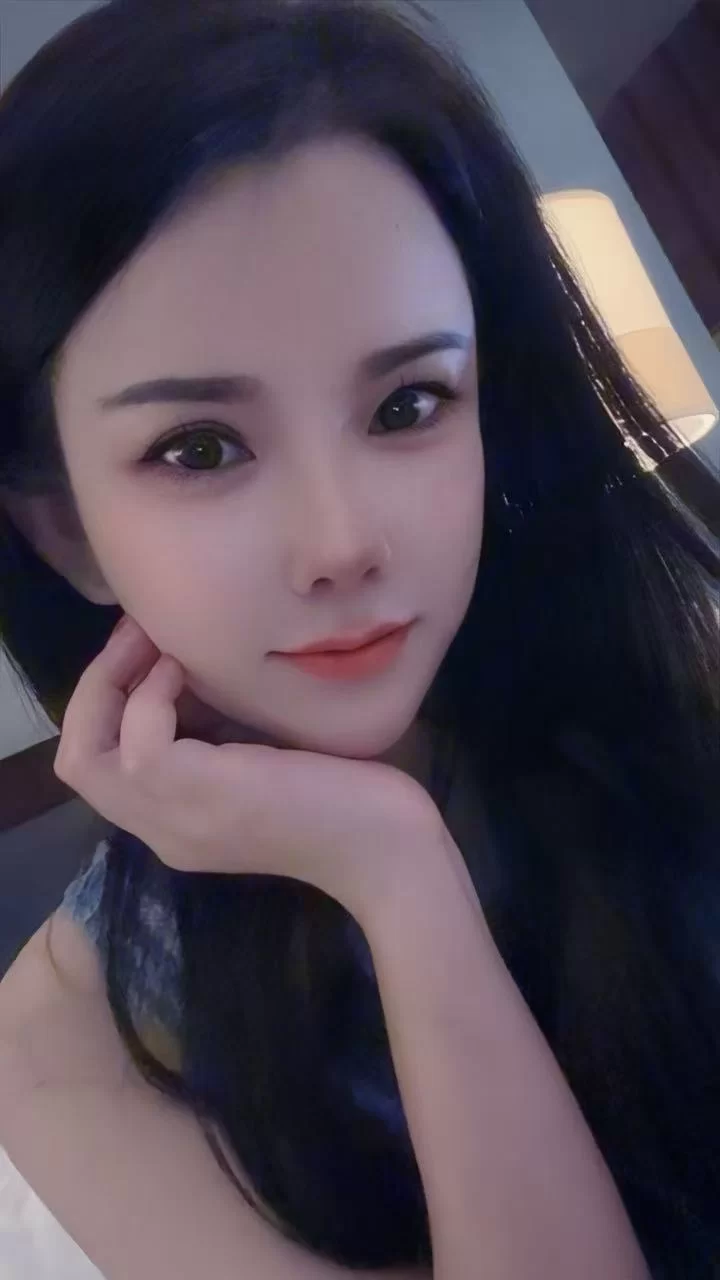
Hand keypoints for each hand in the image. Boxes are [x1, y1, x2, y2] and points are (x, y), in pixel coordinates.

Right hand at [53, 615, 441, 919]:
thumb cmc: (345, 799)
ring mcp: (179, 819)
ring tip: (155, 643)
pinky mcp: (206, 796)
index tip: (144, 647)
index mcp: (175, 823)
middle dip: (95, 687)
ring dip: (116, 683)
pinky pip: (140, 741)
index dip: (109, 700)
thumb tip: (189, 671)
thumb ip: (218, 733)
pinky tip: (187, 667)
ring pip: (87, 754)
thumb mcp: (262, 759)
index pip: (98, 765)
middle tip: (135, 636)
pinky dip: (152, 692)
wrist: (389, 850)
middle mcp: (163, 830)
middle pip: (76, 762)